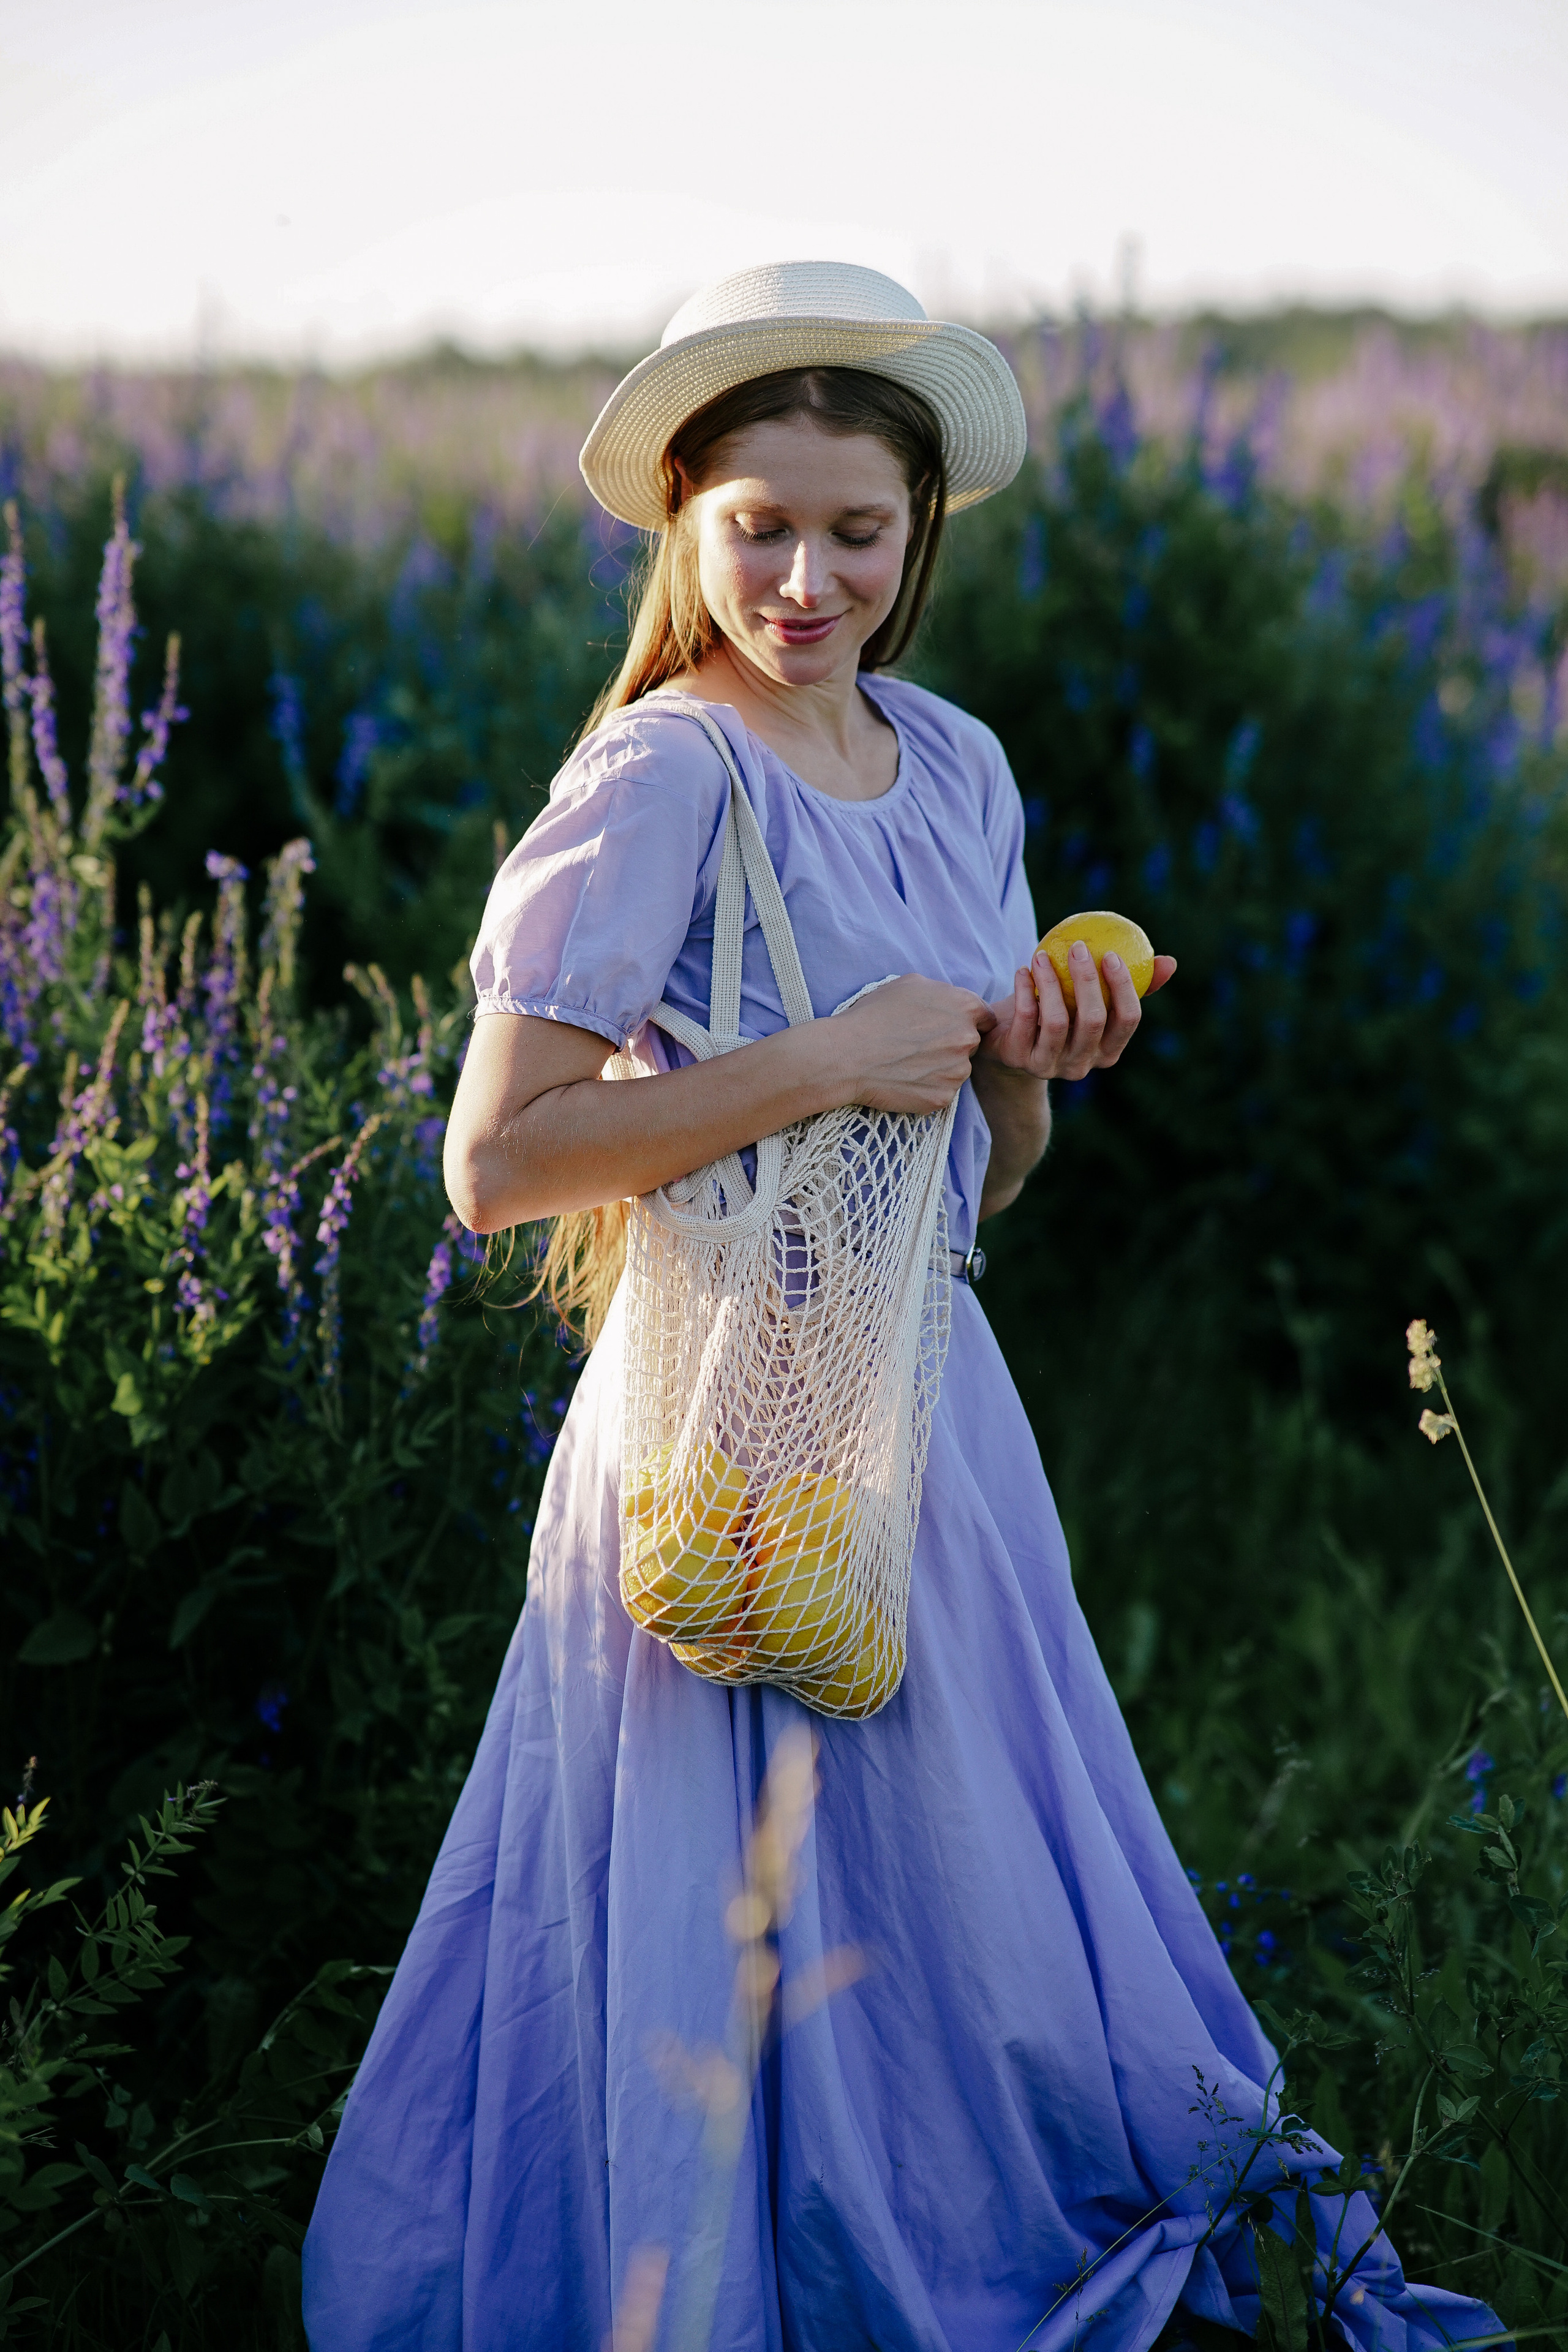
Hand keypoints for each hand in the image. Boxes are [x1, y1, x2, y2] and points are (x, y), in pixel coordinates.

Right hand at [826, 974, 996, 1113]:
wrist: (848, 1056)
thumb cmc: (874, 1015)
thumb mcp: (910, 984)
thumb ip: (942, 992)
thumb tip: (951, 1001)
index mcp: (965, 1006)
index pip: (985, 1017)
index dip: (965, 1021)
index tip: (946, 1027)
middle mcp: (968, 1039)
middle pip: (971, 1043)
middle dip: (952, 1044)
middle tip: (920, 1044)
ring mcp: (957, 1071)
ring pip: (957, 1069)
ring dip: (941, 1067)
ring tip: (908, 1062)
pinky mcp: (943, 1097)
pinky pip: (942, 1091)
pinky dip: (928, 1087)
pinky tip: (905, 1079)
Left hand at [978, 943, 1176, 1081]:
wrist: (1008, 1041)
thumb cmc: (1059, 1011)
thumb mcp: (1091, 998)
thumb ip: (1129, 984)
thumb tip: (1169, 963)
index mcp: (1108, 1051)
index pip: (1127, 1020)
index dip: (1123, 987)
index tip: (1111, 954)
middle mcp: (1082, 1065)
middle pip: (1094, 1020)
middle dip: (1087, 979)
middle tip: (1078, 947)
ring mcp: (1050, 1067)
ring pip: (1057, 1022)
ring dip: (1050, 982)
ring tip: (1041, 955)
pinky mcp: (1019, 1060)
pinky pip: (1026, 1021)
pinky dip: (1024, 991)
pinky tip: (1023, 970)